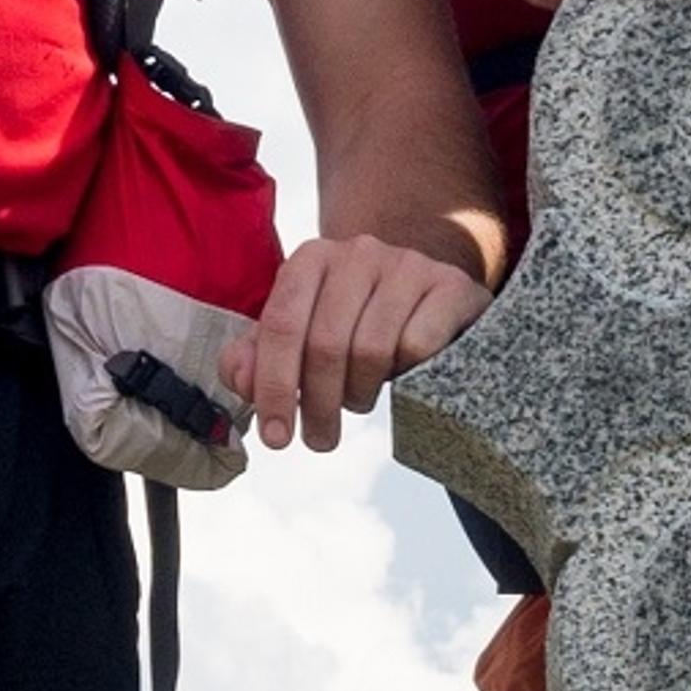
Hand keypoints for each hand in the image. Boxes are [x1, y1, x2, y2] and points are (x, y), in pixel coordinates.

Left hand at [220, 237, 493, 450]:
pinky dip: (405, 374)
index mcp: (312, 259)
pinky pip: (417, 345)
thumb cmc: (357, 321)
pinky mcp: (451, 285)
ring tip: (359, 402)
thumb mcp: (305, 335)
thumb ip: (259, 356)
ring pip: (371, 349)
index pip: (281, 325)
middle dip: (318, 403)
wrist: (430, 294)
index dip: (273, 386)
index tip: (277, 437)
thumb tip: (240, 378)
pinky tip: (403, 377)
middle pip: (326, 343)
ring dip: (361, 393)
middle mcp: (358, 252)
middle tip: (320, 438)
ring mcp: (408, 264)